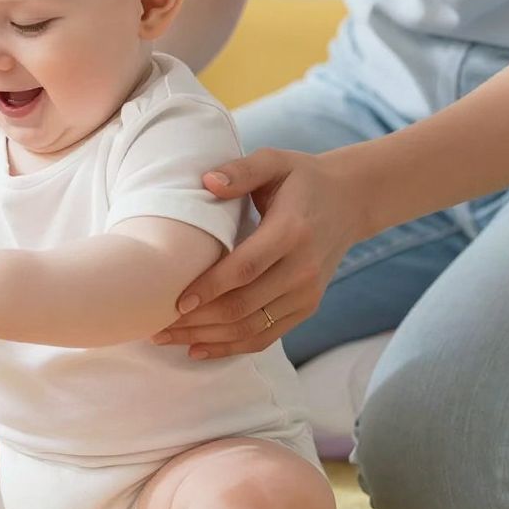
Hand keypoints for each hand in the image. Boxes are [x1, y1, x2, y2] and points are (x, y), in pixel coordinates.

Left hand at [152, 147, 362, 357]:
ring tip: (168, 337)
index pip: (246, 268)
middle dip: (198, 320)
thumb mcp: (275, 161)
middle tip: (157, 323)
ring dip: (208, 338)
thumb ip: (241, 170)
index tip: (176, 301)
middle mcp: (303, 268)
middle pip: (244, 305)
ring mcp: (307, 293)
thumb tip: (206, 181)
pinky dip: (231, 347)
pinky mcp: (307, 307)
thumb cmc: (302, 179)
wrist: (350, 201)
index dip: (210, 288)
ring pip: (252, 328)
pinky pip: (266, 336)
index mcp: (292, 231)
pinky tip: (198, 347)